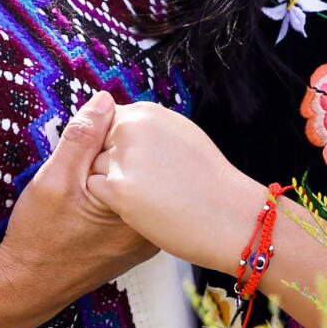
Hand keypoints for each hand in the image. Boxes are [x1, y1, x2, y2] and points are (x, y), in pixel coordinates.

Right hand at [0, 91, 156, 312]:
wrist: (28, 286)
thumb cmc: (39, 237)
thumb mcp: (54, 179)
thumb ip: (82, 138)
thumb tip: (105, 100)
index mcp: (139, 208)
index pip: (138, 145)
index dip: (106, 134)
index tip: (80, 150)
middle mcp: (152, 224)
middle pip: (141, 164)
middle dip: (111, 154)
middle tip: (77, 173)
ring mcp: (146, 235)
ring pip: (136, 182)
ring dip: (111, 172)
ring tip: (80, 189)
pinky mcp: (135, 241)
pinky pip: (132, 202)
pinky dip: (113, 192)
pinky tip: (88, 202)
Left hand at [87, 101, 265, 272]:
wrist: (231, 215)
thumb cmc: (208, 179)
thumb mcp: (178, 133)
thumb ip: (146, 126)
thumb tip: (118, 119)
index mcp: (145, 112)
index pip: (106, 122)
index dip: (117, 145)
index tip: (139, 163)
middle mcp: (131, 127)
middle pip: (98, 145)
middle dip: (112, 163)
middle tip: (147, 182)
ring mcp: (124, 157)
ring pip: (95, 167)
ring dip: (111, 182)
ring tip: (147, 194)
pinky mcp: (119, 188)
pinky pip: (95, 190)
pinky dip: (109, 201)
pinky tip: (140, 206)